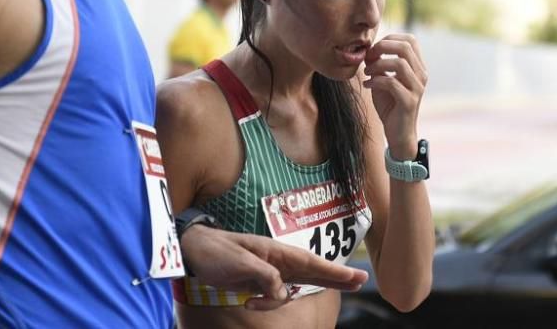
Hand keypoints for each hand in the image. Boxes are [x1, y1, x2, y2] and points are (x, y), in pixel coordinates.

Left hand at [180, 225, 367, 310]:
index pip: (310, 262)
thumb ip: (264, 276)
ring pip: (296, 285)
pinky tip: (247, 303)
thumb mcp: (238, 264)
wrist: (195, 252)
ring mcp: (272, 271)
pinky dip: (265, 304)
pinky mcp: (262, 281)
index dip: (335, 271)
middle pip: (314, 270)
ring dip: (280, 301)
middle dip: (337, 277)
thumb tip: (282, 292)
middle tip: (361, 281)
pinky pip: (275, 296)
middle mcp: (278, 260)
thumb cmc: (216, 251)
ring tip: (249, 302)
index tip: (357, 276)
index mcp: (276, 251)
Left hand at [362, 33, 427, 157]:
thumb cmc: (390, 105)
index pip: (410, 40)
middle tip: (368, 57)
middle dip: (382, 47)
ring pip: (399, 64)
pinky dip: (375, 81)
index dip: (390, 38)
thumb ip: (380, 65)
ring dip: (377, 65)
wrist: (398, 133)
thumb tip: (370, 50)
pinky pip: (391, 83)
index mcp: (418, 67)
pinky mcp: (409, 102)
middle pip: (405, 47)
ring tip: (367, 72)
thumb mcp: (384, 80)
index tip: (374, 49)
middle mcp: (421, 75)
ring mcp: (417, 88)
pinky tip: (367, 85)